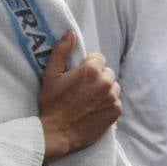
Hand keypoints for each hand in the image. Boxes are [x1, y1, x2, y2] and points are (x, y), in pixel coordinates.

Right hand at [38, 31, 121, 160]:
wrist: (58, 133)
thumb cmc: (52, 104)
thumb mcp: (50, 74)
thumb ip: (61, 51)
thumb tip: (71, 33)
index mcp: (90, 70)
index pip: (99, 58)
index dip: (88, 66)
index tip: (79, 76)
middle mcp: (105, 82)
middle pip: (107, 72)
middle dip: (98, 78)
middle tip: (83, 90)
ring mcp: (113, 97)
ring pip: (113, 86)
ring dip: (105, 90)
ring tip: (89, 100)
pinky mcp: (116, 111)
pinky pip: (116, 101)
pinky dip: (108, 103)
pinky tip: (94, 109)